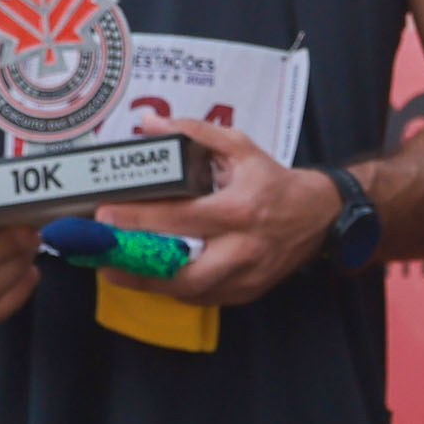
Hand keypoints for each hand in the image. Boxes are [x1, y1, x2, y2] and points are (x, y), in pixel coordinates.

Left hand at [120, 110, 340, 308]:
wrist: (319, 216)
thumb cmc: (274, 181)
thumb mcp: (241, 147)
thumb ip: (195, 134)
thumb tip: (152, 125)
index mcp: (240, 209)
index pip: (182, 218)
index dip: (140, 219)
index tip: (107, 216)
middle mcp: (244, 248)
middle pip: (184, 270)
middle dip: (139, 268)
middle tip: (104, 257)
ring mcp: (246, 276)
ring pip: (190, 291)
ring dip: (150, 284)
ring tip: (117, 270)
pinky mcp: (246, 292)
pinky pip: (203, 297)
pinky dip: (175, 288)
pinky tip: (152, 277)